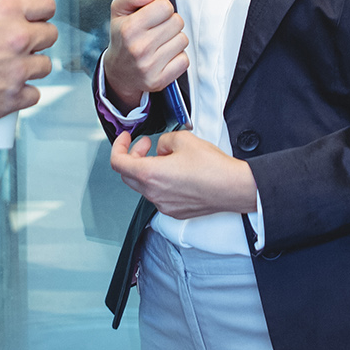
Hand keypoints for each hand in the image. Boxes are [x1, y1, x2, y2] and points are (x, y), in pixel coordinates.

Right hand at [0, 0, 56, 131]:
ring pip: (46, 66)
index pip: (45, 3)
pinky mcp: (13, 98)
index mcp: (5, 9)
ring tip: (20, 70)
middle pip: (50, 35)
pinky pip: (34, 96)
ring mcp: (18, 69)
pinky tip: (16, 94)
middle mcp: (18, 37)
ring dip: (35, 68)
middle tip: (27, 44)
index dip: (44, 10)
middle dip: (41, 39)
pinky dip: (26, 96)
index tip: (39, 15)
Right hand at [100, 0, 187, 111]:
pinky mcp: (160, 81)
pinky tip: (164, 57)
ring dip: (174, 39)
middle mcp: (139, 48)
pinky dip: (177, 57)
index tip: (153, 15)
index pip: (165, 6)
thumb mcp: (119, 10)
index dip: (161, 8)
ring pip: (183, 40)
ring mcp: (150, 67)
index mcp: (129, 29)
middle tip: (156, 30)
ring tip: (159, 43)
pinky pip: (184, 60)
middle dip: (169, 23)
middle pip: (177, 22)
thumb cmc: (122, 37)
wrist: (118, 72)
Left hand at [110, 129, 256, 217]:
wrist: (232, 188)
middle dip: (133, 156)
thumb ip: (164, 140)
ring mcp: (163, 205)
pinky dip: (160, 181)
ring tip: (168, 157)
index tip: (125, 138)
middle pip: (128, 175)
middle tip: (146, 144)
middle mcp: (153, 193)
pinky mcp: (175, 210)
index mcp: (150, 174)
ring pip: (144, 185)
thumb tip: (162, 147)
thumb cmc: (212, 168)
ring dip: (148, 169)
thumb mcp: (183, 138)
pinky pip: (158, 195)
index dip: (118, 146)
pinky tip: (176, 172)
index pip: (118, 162)